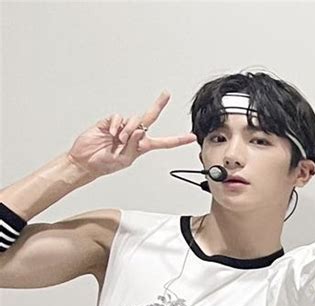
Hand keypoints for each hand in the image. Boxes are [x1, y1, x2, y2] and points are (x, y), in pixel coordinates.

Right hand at [67, 91, 195, 177]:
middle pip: (149, 117)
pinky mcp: (110, 122)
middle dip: (158, 105)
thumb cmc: (105, 163)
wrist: (85, 161)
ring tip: (119, 141)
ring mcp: (122, 127)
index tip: (190, 137)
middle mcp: (134, 135)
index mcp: (141, 147)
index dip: (177, 140)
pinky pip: (118, 118)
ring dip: (128, 130)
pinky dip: (116, 126)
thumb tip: (140, 131)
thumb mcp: (124, 160)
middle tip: (166, 94)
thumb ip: (135, 147)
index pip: (163, 142)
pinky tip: (111, 134)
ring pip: (133, 120)